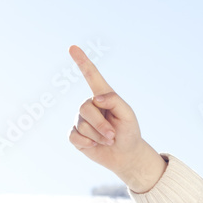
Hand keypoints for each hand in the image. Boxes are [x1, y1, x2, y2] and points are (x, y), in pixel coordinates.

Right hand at [67, 45, 165, 192]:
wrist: (125, 155)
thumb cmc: (129, 132)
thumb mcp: (128, 115)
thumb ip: (114, 101)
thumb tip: (94, 98)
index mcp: (103, 96)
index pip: (91, 76)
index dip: (82, 62)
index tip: (73, 47)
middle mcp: (90, 105)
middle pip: (85, 108)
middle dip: (101, 125)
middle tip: (113, 135)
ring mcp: (81, 120)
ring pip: (82, 125)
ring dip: (98, 136)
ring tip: (108, 140)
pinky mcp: (75, 135)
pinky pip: (75, 136)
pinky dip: (88, 143)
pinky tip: (95, 146)